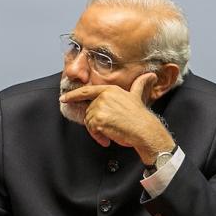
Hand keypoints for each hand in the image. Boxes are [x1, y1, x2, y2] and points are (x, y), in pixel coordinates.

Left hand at [59, 72, 174, 163]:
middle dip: (96, 122)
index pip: (87, 91)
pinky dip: (98, 137)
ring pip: (89, 122)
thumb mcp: (138, 96)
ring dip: (97, 131)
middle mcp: (103, 96)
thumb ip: (140, 85)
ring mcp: (100, 108)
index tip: (64, 98)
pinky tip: (107, 139)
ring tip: (109, 134)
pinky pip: (91, 130)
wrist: (143, 129)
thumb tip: (151, 76)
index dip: (73, 95)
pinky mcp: (98, 120)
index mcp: (110, 89)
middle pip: (89, 111)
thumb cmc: (141, 116)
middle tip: (108, 128)